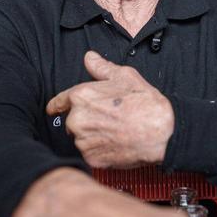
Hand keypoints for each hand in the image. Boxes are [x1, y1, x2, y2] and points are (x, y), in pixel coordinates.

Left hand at [46, 51, 174, 167]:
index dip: (56, 106)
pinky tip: (116, 144)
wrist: (162, 133)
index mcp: (80, 97)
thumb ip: (102, 68)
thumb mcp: (125, 76)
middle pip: (72, 121)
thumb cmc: (145, 103)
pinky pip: (90, 153)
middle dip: (85, 120)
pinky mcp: (91, 158)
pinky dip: (99, 150)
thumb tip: (89, 57)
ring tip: (115, 131)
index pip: (58, 102)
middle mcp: (76, 119)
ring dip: (92, 136)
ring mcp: (83, 141)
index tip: (54, 109)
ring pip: (81, 138)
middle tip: (108, 119)